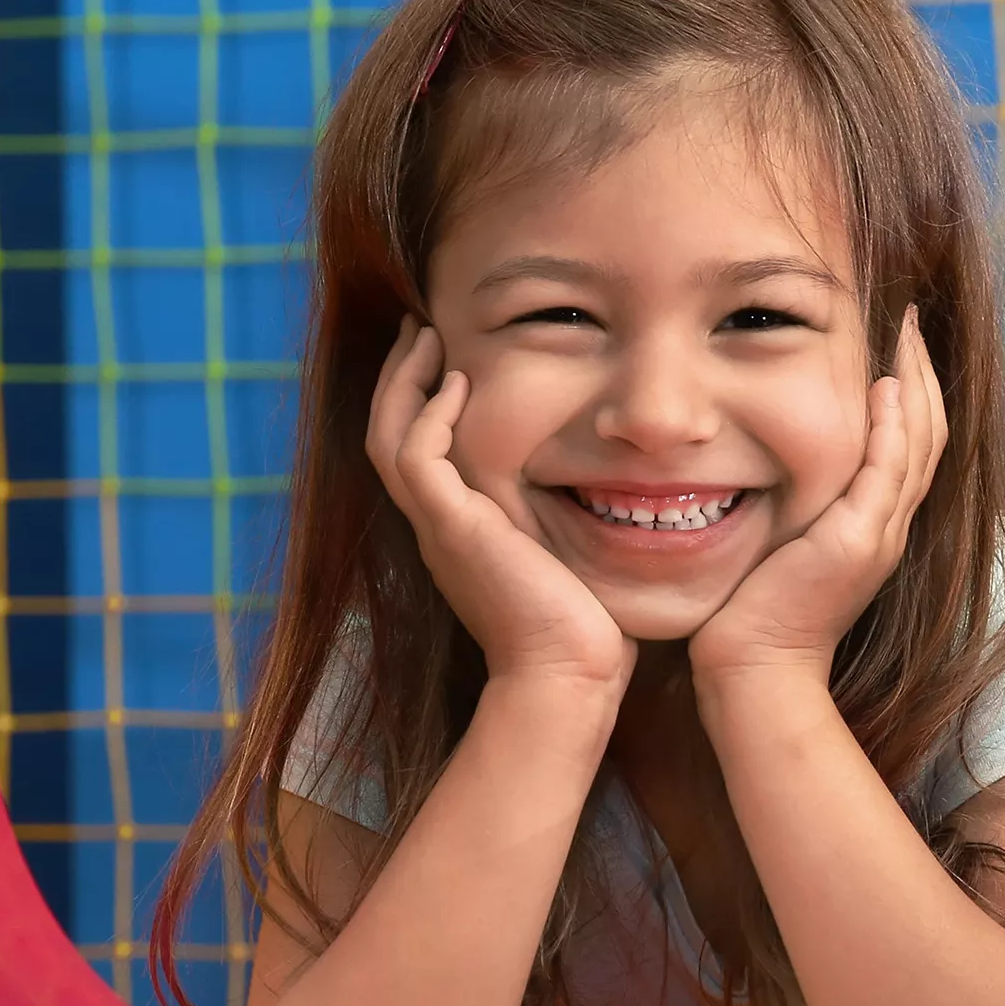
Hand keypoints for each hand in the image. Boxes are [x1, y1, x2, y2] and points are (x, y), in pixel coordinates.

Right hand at [367, 315, 634, 689]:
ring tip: (426, 337)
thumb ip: (570, 518)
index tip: (446, 358)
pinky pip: (417, 457)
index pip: (418, 453)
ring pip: (389, 437)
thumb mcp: (571, 555)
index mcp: (458, 532)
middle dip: (401, 378)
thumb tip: (616, 485)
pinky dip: (431, 415)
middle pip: (388, 434)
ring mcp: (438, 528)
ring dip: (404, 382)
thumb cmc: (586, 630)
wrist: (568, 676)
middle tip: (420, 329)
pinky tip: (457, 383)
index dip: (422, 402)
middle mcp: (437, 527)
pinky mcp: (452, 528)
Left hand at [689, 305, 945, 684]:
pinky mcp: (857, 541)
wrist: (756, 669)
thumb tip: (770, 461)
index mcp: (876, 526)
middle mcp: (889, 527)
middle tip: (914, 321)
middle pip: (928, 435)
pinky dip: (892, 427)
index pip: (911, 445)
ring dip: (916, 384)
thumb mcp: (785, 543)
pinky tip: (886, 387)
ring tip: (908, 334)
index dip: (912, 392)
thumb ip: (797, 503)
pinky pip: (887, 472)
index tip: (900, 344)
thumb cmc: (755, 613)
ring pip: (919, 445)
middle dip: (923, 373)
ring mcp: (879, 535)